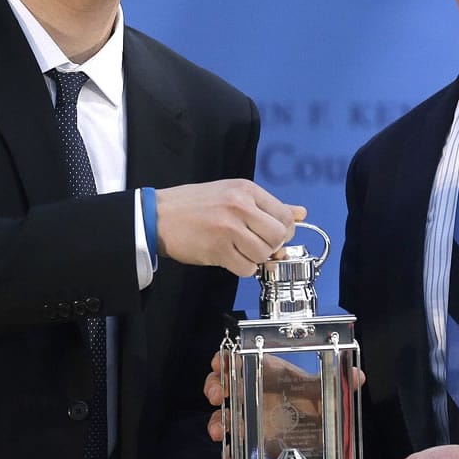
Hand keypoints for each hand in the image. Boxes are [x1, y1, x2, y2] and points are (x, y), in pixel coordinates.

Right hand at [155, 181, 304, 276]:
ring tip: (239, 250)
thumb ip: (268, 205)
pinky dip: (242, 268)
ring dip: (256, 258)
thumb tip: (301, 213)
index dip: (284, 231)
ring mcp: (229, 228)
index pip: (285, 216)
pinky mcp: (218, 249)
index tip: (273, 235)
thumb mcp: (233, 194)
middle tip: (256, 244)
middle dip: (272, 246)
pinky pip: (246, 268)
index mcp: (246, 190)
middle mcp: (240, 206)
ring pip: (264, 254)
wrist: (158, 215)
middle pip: (279, 236)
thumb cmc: (194, 205)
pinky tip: (230, 257)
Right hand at [204, 352, 365, 449]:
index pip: (239, 361)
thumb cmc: (313, 409)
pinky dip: (228, 457)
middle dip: (215, 386)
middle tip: (217, 393)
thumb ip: (336, 386)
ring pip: (222, 416)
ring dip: (216, 421)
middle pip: (223, 385)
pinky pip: (233, 450)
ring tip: (220, 430)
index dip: (226, 359)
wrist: (314, 443)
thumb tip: (357, 377)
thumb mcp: (324, 396)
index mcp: (267, 377)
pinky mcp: (250, 446)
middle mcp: (253, 396)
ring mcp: (249, 421)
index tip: (221, 362)